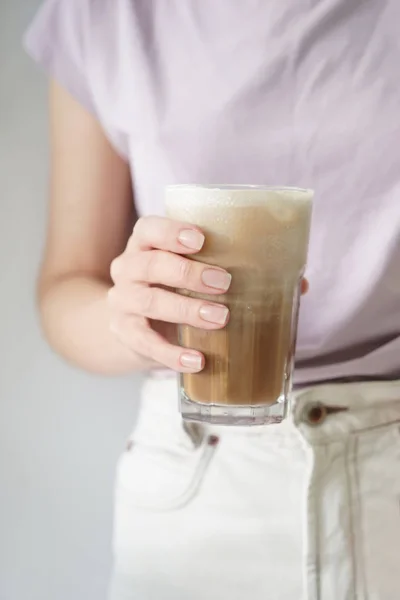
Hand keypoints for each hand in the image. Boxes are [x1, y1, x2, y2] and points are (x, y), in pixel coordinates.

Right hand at [108, 216, 231, 372]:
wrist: (130, 325)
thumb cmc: (168, 287)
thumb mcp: (179, 268)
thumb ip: (212, 262)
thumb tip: (282, 273)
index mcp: (142, 245)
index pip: (148, 229)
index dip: (171, 232)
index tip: (201, 239)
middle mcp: (127, 269)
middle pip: (151, 265)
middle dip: (189, 273)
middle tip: (223, 283)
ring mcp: (123, 302)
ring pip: (150, 302)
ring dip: (187, 310)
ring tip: (220, 318)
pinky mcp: (125, 333)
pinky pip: (147, 344)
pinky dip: (173, 354)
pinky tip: (197, 360)